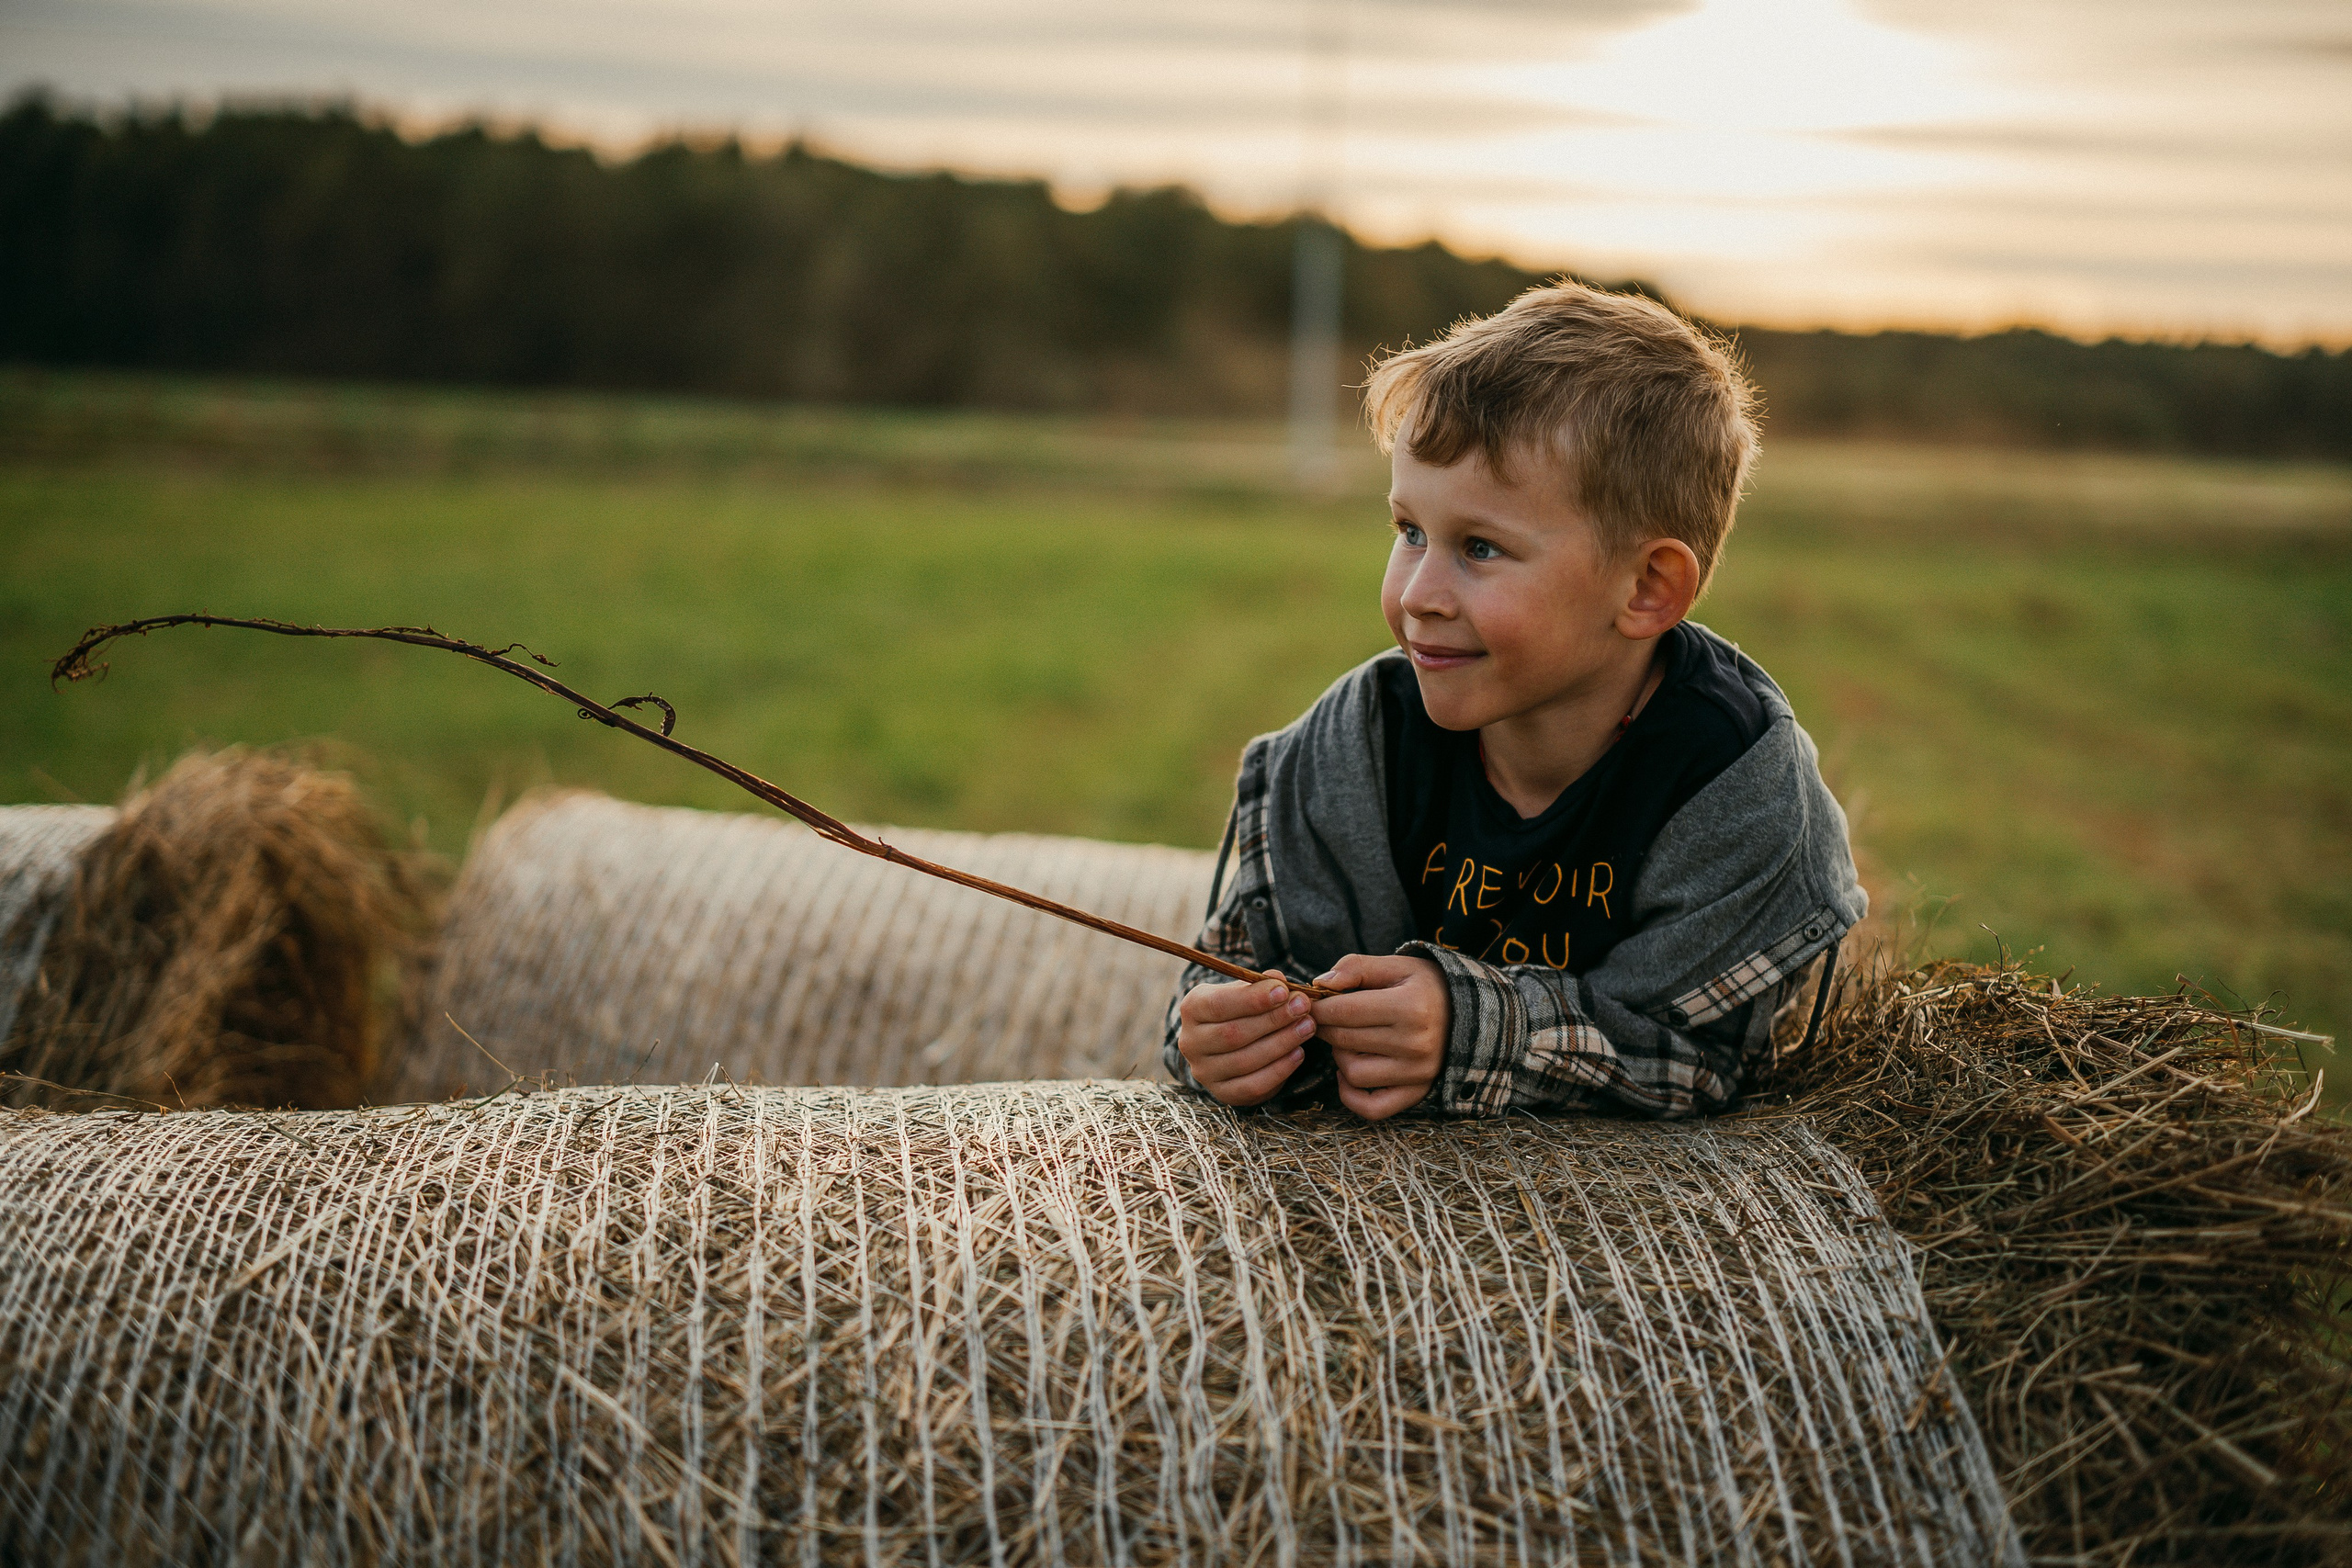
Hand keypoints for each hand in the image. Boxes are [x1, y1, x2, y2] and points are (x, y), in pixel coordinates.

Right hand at [1177, 971, 1314, 1106]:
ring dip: (1281, 1043)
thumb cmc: (1240, 1009)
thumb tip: (1278, 979)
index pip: (1219, 1004)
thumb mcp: (1245, 990)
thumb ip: (1260, 984)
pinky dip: (1279, 1070)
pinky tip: (1298, 1053)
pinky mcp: (1222, 1093)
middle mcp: (1191, 1042)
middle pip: (1233, 1034)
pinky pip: (1252, 1086)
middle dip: (1273, 1020)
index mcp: (1192, 1009)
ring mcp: (1204, 1071)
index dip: (1253, 999)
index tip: (1284, 991)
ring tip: (1307, 1027)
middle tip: (1303, 1008)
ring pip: (1244, 1061)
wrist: (1230, 1042)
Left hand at [1309, 954, 1446, 1120]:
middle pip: (1344, 1040)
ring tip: (1347, 1038)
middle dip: (1325, 1026)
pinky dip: (1351, 1095)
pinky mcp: (1417, 1092)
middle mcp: (1415, 1044)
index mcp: (1410, 1007)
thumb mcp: (1396, 965)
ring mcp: (1417, 1073)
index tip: (1312, 1002)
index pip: (1343, 1011)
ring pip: (1352, 1073)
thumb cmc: (1426, 986)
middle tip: (1326, 1016)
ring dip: (1338, 1055)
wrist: (1468, 1013)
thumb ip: (1356, 968)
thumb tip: (1319, 984)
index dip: (1318, 1007)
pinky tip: (1346, 1073)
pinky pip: (1372, 1107)